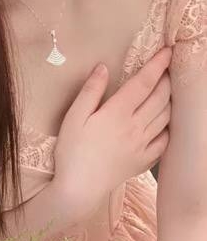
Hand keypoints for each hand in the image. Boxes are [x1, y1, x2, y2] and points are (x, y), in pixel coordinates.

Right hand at [53, 46, 171, 217]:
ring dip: (170, 100)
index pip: (144, 83)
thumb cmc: (71, 151)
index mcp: (118, 113)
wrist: (79, 189)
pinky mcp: (143, 161)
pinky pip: (164, 141)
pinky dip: (168, 127)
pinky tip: (164, 122)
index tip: (167, 51)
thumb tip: (103, 68)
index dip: (157, 65)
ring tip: (167, 89)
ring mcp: (142, 145)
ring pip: (165, 117)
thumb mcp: (74, 117)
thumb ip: (90, 91)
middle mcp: (135, 127)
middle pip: (160, 98)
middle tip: (167, 67)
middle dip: (167, 79)